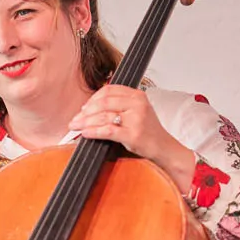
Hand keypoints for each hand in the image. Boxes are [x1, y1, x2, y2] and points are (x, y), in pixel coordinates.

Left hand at [68, 86, 196, 192]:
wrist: (164, 148)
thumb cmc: (148, 132)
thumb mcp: (137, 111)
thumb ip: (120, 105)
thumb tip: (90, 108)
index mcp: (137, 95)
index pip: (109, 90)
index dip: (93, 99)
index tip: (84, 108)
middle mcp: (137, 104)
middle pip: (104, 102)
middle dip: (85, 112)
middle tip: (75, 120)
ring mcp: (136, 119)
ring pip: (103, 116)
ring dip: (86, 122)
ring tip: (76, 127)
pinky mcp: (133, 134)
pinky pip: (107, 130)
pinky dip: (93, 131)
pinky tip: (85, 134)